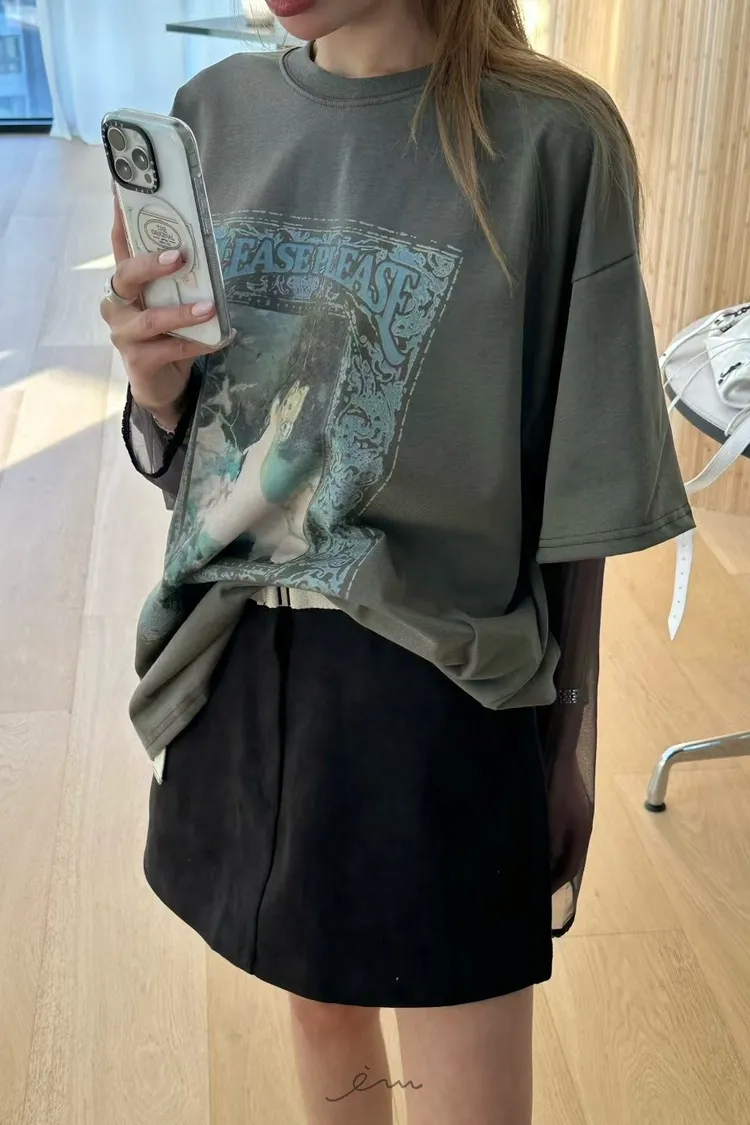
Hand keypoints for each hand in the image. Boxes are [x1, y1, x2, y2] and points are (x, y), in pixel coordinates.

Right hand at [100, 196, 226, 431]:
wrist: (163, 383)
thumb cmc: (168, 333)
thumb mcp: (172, 301)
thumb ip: (180, 280)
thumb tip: (205, 248)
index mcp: (125, 283)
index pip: (120, 244)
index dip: (119, 217)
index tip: (121, 187)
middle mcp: (117, 304)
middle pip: (126, 276)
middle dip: (151, 264)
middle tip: (179, 257)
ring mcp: (123, 333)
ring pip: (150, 318)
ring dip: (182, 312)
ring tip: (209, 308)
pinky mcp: (138, 360)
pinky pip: (170, 348)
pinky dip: (198, 342)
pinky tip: (220, 338)